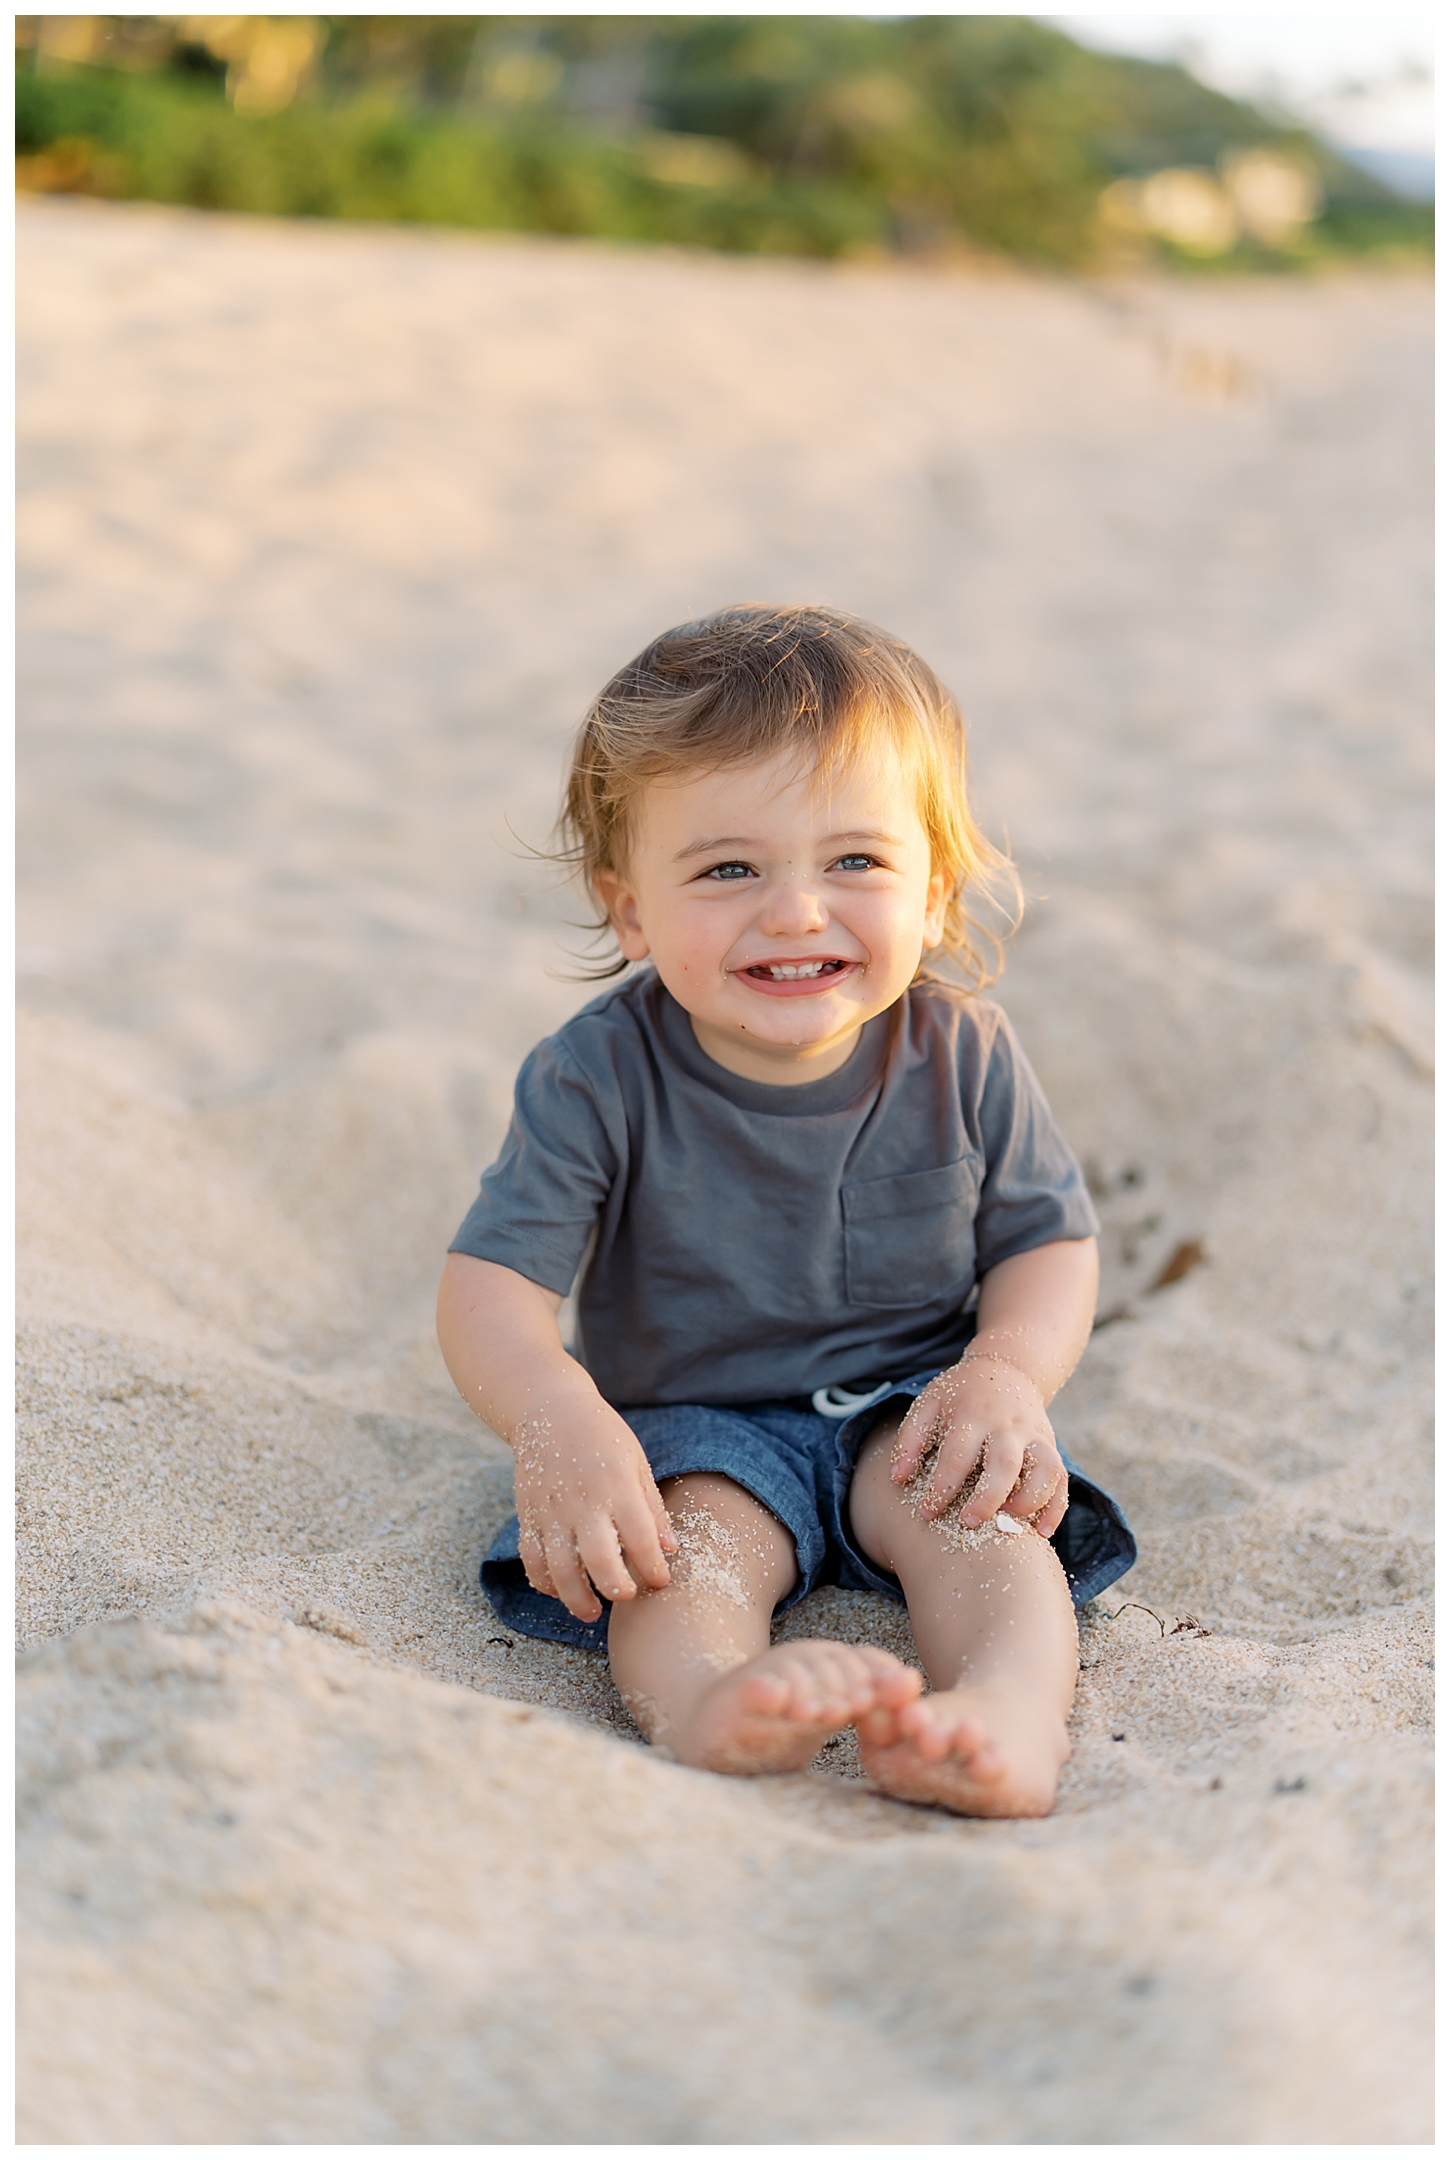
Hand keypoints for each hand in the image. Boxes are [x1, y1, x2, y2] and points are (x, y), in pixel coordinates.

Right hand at [511, 1389, 677, 1622]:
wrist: (550, 1410)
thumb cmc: (602, 1435)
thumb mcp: (636, 1462)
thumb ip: (652, 1507)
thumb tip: (670, 1549)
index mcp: (617, 1487)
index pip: (641, 1539)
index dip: (653, 1568)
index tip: (660, 1581)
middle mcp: (583, 1502)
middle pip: (599, 1560)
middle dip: (616, 1588)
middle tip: (627, 1598)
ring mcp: (552, 1511)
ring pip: (560, 1568)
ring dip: (576, 1597)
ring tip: (592, 1612)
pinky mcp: (528, 1515)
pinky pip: (532, 1558)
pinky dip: (544, 1581)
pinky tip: (559, 1591)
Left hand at [887, 1353, 1068, 1538]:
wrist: (1006, 1368)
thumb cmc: (959, 1394)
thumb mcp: (928, 1404)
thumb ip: (910, 1440)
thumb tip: (897, 1479)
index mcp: (972, 1415)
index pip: (957, 1455)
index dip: (942, 1487)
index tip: (926, 1513)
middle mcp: (1007, 1426)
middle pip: (1005, 1463)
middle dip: (988, 1497)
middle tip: (968, 1523)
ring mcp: (1034, 1436)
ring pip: (1045, 1469)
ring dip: (1030, 1500)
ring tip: (1007, 1522)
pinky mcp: (1051, 1446)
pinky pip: (1062, 1479)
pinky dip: (1056, 1506)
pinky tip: (1041, 1531)